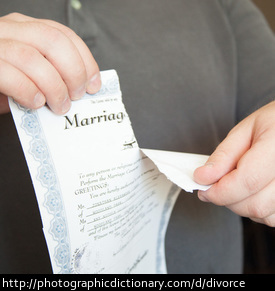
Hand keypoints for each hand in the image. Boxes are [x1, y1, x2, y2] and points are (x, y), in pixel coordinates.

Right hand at [0, 13, 100, 114]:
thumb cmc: (5, 85)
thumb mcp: (33, 74)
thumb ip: (53, 73)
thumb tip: (85, 87)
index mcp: (26, 29)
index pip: (64, 35)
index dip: (85, 60)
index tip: (94, 84)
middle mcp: (9, 30)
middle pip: (53, 41)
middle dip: (73, 72)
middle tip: (77, 96)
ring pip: (31, 57)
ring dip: (54, 86)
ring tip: (60, 106)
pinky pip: (9, 74)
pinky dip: (28, 91)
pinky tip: (36, 102)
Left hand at [194, 101, 274, 226]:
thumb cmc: (272, 123)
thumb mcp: (244, 131)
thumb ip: (224, 155)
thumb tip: (203, 177)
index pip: (247, 181)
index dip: (220, 190)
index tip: (202, 187)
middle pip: (254, 204)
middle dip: (226, 199)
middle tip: (214, 185)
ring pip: (262, 215)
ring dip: (239, 205)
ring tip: (235, 184)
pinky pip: (272, 217)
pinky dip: (255, 210)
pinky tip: (251, 192)